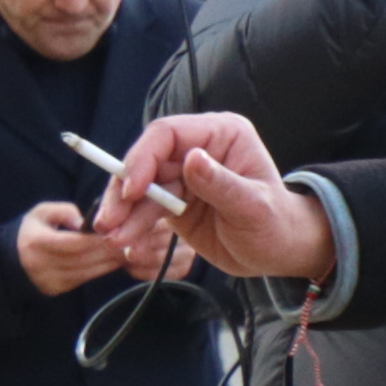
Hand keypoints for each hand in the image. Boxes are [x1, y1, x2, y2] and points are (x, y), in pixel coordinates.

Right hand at [13, 200, 129, 295]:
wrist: (13, 259)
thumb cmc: (33, 230)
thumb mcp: (42, 212)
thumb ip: (64, 211)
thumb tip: (84, 222)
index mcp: (36, 241)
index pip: (73, 243)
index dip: (96, 239)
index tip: (115, 232)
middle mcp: (41, 264)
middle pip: (83, 258)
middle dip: (109, 251)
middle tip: (131, 242)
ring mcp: (48, 279)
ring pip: (87, 271)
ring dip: (109, 262)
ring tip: (127, 251)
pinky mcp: (56, 289)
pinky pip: (84, 279)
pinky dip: (101, 270)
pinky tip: (114, 261)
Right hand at [95, 110, 334, 287]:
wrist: (277, 252)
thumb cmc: (275, 224)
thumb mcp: (253, 207)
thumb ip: (221, 184)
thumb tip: (192, 159)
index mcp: (221, 134)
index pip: (168, 134)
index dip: (142, 158)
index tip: (131, 191)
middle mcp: (198, 148)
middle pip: (146, 161)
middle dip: (124, 191)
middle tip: (108, 222)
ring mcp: (183, 175)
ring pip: (141, 188)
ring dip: (124, 213)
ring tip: (114, 239)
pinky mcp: (174, 200)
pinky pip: (145, 209)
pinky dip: (132, 225)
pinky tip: (125, 243)